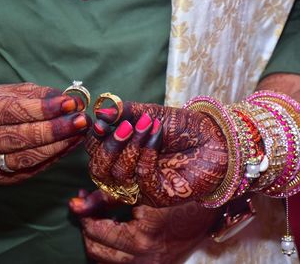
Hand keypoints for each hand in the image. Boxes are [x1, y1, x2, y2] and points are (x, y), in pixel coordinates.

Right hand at [0, 81, 89, 183]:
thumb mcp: (7, 92)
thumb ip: (38, 95)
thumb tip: (68, 100)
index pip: (12, 112)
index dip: (43, 109)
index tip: (70, 104)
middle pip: (20, 138)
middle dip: (55, 130)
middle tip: (81, 121)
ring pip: (27, 158)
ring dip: (58, 146)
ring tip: (79, 133)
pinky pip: (31, 170)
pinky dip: (53, 158)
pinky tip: (70, 146)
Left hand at [70, 190, 220, 263]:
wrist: (212, 205)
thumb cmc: (179, 192)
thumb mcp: (142, 190)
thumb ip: (106, 197)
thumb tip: (77, 203)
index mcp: (140, 239)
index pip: (95, 231)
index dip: (83, 214)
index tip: (78, 198)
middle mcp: (143, 259)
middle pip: (95, 250)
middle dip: (86, 228)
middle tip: (86, 207)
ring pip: (105, 260)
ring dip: (97, 240)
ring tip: (98, 218)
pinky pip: (121, 263)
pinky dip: (111, 249)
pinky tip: (114, 231)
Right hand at [85, 101, 227, 205]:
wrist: (214, 140)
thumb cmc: (181, 128)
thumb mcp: (149, 114)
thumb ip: (125, 113)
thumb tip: (101, 112)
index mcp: (119, 154)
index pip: (93, 151)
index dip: (95, 137)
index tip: (104, 121)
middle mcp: (125, 174)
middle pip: (98, 170)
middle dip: (109, 147)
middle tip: (125, 126)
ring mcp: (140, 188)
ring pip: (118, 175)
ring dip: (131, 146)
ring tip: (149, 125)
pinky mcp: (157, 196)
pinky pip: (142, 179)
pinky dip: (147, 154)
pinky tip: (158, 138)